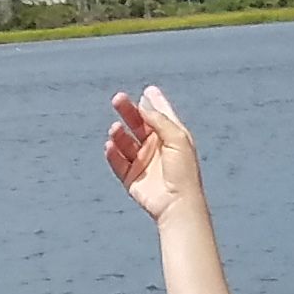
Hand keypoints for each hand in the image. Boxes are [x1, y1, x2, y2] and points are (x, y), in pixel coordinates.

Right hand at [103, 85, 205, 220]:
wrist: (177, 203)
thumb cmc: (183, 171)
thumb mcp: (177, 138)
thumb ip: (160, 119)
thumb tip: (144, 103)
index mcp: (170, 136)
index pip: (160, 115)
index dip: (153, 102)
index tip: (146, 90)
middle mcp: (156, 147)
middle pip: (138, 124)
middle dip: (128, 111)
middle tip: (117, 99)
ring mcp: (143, 162)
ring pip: (125, 142)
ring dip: (119, 134)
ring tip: (114, 129)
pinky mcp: (131, 177)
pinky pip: (117, 162)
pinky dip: (112, 153)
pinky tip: (110, 145)